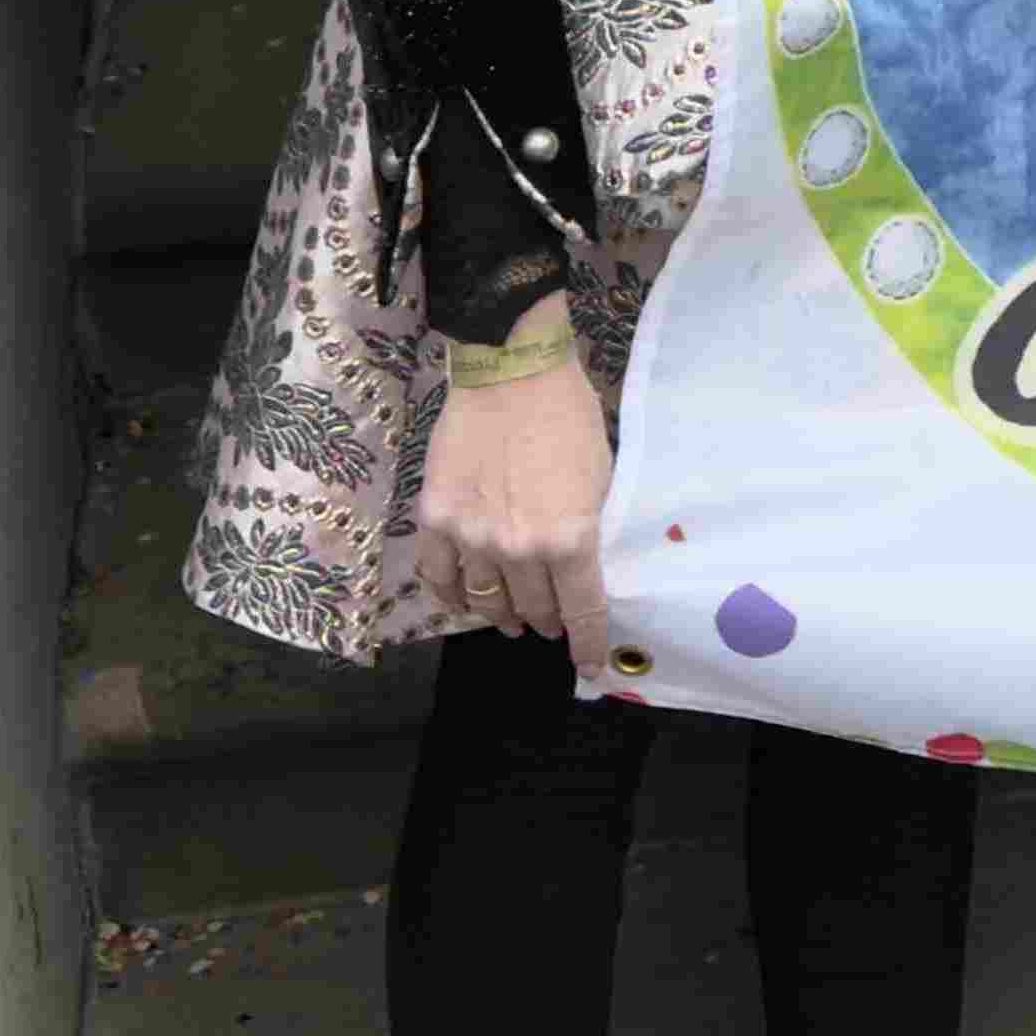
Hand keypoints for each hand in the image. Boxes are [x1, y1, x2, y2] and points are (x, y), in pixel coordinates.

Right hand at [409, 308, 613, 654]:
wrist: (511, 371)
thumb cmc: (568, 418)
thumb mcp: (600, 479)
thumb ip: (589, 532)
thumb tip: (586, 573)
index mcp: (569, 538)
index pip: (582, 611)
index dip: (588, 644)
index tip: (589, 664)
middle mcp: (517, 548)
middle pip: (534, 609)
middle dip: (546, 622)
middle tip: (550, 625)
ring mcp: (470, 536)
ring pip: (485, 601)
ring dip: (501, 614)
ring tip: (510, 619)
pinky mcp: (435, 519)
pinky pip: (438, 577)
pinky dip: (452, 597)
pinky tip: (464, 600)